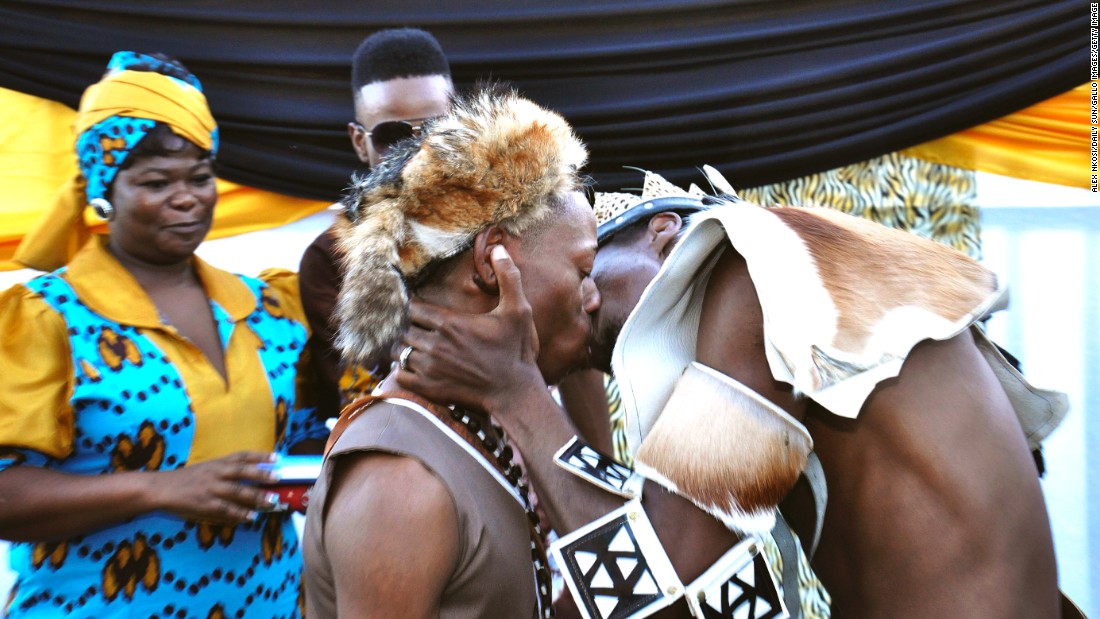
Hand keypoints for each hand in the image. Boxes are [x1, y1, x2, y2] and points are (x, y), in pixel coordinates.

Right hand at [150, 451, 280, 524]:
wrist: (160, 489)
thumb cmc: (184, 480)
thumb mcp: (205, 471)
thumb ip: (224, 474)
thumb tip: (245, 482)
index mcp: (216, 463)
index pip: (241, 456)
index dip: (259, 456)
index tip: (276, 457)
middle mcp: (215, 473)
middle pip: (243, 471)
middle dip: (262, 474)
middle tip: (278, 478)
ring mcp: (211, 489)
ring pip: (238, 491)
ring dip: (256, 497)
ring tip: (272, 501)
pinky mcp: (205, 504)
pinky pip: (226, 509)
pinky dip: (240, 513)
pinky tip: (251, 517)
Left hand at [394, 245, 546, 412]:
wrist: (515, 392)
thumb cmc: (516, 350)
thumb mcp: (519, 310)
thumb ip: (508, 277)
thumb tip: (499, 249)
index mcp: (450, 323)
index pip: (412, 308)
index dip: (410, 305)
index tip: (416, 306)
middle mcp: (435, 344)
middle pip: (402, 329)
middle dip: (405, 326)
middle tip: (411, 325)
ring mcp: (430, 368)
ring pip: (399, 352)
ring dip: (402, 347)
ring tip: (411, 344)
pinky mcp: (430, 388)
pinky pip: (400, 376)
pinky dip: (401, 370)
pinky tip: (412, 366)